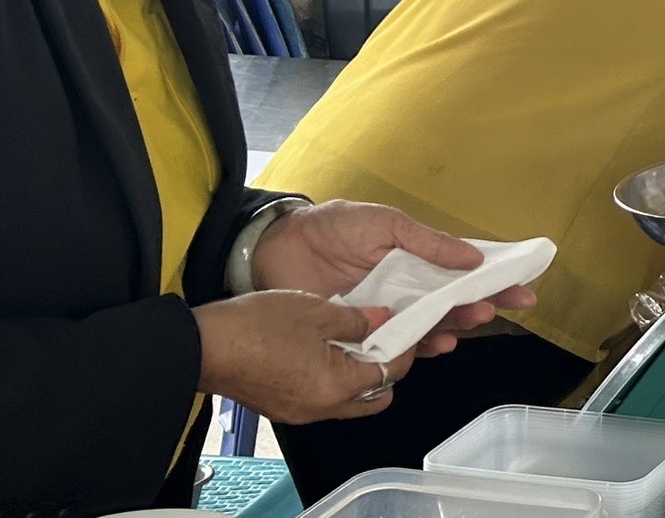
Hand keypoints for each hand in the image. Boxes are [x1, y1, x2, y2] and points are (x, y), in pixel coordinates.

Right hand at [193, 291, 412, 422]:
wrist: (200, 346)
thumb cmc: (256, 327)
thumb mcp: (317, 311)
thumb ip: (357, 319)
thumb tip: (382, 318)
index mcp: (338, 386)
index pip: (391, 373)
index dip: (404, 347)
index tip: (406, 326)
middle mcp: (322, 408)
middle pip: (375, 396)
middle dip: (386, 368)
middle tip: (382, 337)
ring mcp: (299, 412)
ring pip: (348, 401)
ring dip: (357, 374)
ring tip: (352, 340)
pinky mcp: (281, 408)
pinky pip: (321, 398)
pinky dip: (332, 379)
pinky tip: (322, 350)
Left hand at [250, 201, 534, 354]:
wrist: (278, 248)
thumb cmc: (335, 228)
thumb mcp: (387, 224)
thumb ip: (429, 242)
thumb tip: (474, 259)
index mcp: (417, 261)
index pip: (464, 273)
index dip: (494, 280)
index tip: (524, 288)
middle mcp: (408, 290)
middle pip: (452, 303)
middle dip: (479, 306)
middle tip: (496, 308)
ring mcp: (387, 313)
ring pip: (429, 326)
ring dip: (453, 326)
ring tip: (469, 323)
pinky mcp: (362, 334)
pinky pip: (396, 345)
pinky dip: (418, 347)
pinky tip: (435, 345)